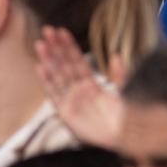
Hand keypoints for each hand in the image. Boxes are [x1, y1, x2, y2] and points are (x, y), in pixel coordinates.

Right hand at [34, 25, 124, 149]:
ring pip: (58, 76)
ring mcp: (71, 100)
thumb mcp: (126, 90)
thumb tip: (116, 55)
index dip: (69, 46)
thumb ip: (119, 73)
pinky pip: (55, 94)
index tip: (61, 31)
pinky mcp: (66, 113)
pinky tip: (40, 67)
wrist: (126, 135)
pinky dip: (47, 81)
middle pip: (64, 65)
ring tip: (41, 44)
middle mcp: (78, 90)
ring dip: (49, 60)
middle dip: (56, 48)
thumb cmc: (126, 114)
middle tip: (47, 30)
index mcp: (91, 84)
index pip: (77, 61)